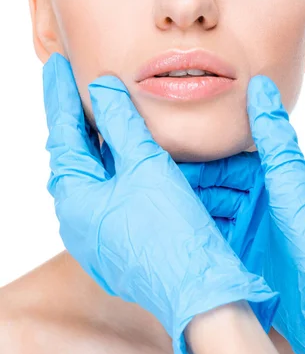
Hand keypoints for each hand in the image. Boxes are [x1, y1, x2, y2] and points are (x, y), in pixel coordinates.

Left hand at [42, 53, 280, 353]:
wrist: (200, 291)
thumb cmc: (171, 232)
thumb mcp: (146, 167)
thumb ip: (121, 124)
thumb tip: (103, 87)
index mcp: (75, 197)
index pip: (62, 133)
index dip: (60, 94)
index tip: (55, 63)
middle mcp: (79, 214)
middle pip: (74, 151)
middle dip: (76, 113)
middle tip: (74, 78)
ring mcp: (99, 227)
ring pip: (94, 169)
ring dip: (99, 136)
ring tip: (101, 104)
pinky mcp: (121, 233)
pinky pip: (113, 186)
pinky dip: (118, 160)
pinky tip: (129, 144)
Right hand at [182, 75, 304, 353]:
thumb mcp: (289, 177)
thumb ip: (273, 132)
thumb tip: (261, 83)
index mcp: (272, 176)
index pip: (226, 160)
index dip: (198, 159)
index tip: (167, 156)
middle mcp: (259, 199)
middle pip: (213, 186)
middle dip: (187, 186)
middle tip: (153, 185)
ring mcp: (250, 228)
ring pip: (208, 211)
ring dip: (187, 210)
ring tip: (158, 209)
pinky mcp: (242, 255)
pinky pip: (211, 237)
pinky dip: (194, 234)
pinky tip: (174, 232)